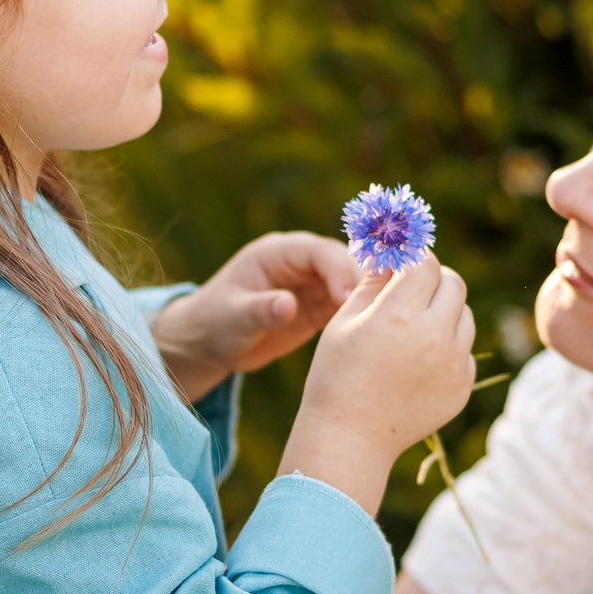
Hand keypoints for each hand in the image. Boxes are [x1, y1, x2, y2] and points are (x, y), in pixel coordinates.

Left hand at [150, 232, 359, 401]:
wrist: (209, 342)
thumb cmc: (214, 323)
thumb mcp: (233, 318)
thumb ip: (260, 310)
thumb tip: (287, 306)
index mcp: (277, 253)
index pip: (319, 251)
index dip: (338, 270)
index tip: (347, 298)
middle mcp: (300, 262)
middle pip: (344, 262)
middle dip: (362, 283)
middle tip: (376, 311)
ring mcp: (314, 283)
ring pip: (353, 283)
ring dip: (369, 299)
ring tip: (382, 325)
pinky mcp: (320, 306)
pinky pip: (349, 306)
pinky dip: (363, 315)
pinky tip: (374, 335)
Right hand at [277, 256, 476, 512]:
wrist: (349, 438)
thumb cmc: (337, 375)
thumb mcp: (345, 320)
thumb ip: (374, 281)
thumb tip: (392, 251)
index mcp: (400, 315)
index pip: (426, 263)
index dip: (415, 258)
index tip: (403, 263)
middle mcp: (434, 337)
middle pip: (453, 284)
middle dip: (433, 280)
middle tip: (411, 289)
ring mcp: (453, 365)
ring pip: (464, 316)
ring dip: (444, 311)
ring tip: (412, 328)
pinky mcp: (461, 387)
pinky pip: (464, 350)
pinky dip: (447, 346)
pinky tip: (416, 360)